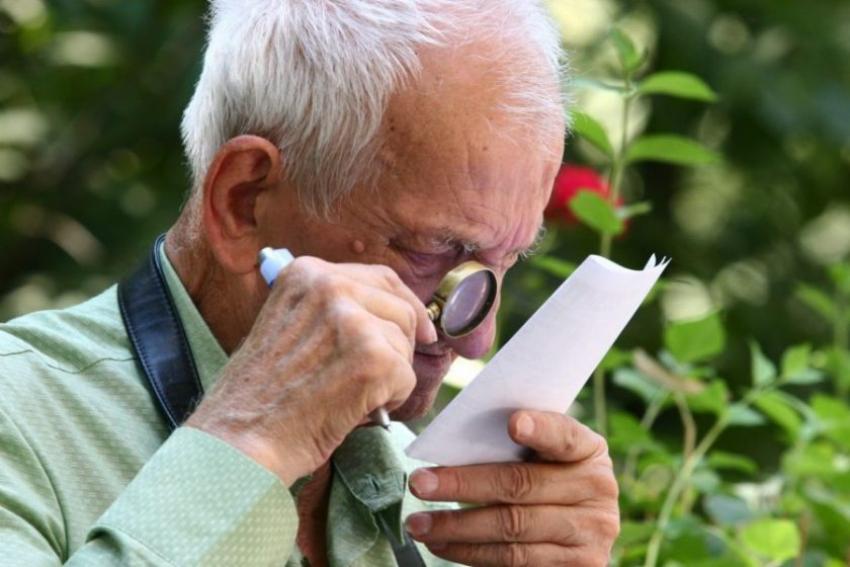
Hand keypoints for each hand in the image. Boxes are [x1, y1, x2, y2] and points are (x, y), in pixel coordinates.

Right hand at [187, 256, 436, 484]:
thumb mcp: (289, 324)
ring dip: (392, 375)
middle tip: (380, 375)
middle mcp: (329, 286)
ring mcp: (352, 320)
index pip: (380, 277)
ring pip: (404, 344)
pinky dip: (392, 399)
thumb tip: (393, 311)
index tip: (417, 329)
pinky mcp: (372, 358)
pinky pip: (407, 377)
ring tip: (353, 394)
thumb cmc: (263, 394)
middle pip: (400, 308)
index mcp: (307, 272)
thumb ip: (332, 309)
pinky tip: (357, 408)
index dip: (404, 305)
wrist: (241, 438)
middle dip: (401, 344)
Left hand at [405, 411, 618, 565]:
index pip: (564, 436)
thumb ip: (514, 444)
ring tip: (419, 524)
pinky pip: (514, 562)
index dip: (541, 429)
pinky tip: (441, 545)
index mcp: (589, 451)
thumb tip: (455, 440)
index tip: (513, 423)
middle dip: (464, 484)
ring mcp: (590, 535)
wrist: (575, 528)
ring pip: (512, 530)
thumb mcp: (542, 455)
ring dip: (457, 528)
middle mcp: (598, 491)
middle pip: (521, 486)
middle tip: (419, 483)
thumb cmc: (542, 476)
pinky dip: (470, 553)